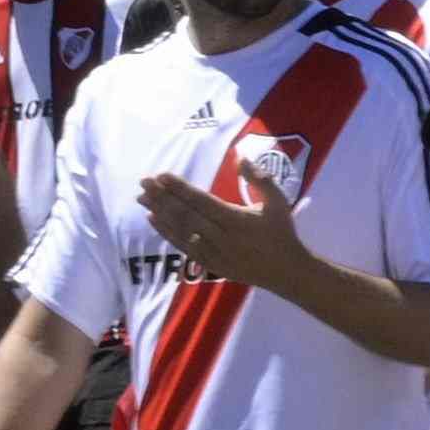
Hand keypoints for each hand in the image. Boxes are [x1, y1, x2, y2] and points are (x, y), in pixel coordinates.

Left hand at [129, 166, 297, 286]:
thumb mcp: (279, 203)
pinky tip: (153, 219)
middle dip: (162, 197)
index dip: (180, 188)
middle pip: (186, 214)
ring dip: (160, 212)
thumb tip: (241, 157)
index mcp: (238, 220)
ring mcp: (214, 252)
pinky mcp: (210, 263)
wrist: (287, 272)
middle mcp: (223, 236)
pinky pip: (183, 246)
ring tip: (142, 197)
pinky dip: (166, 233)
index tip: (162, 175)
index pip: (202, 201)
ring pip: (181, 230)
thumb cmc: (282, 233)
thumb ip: (261, 180)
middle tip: (144, 182)